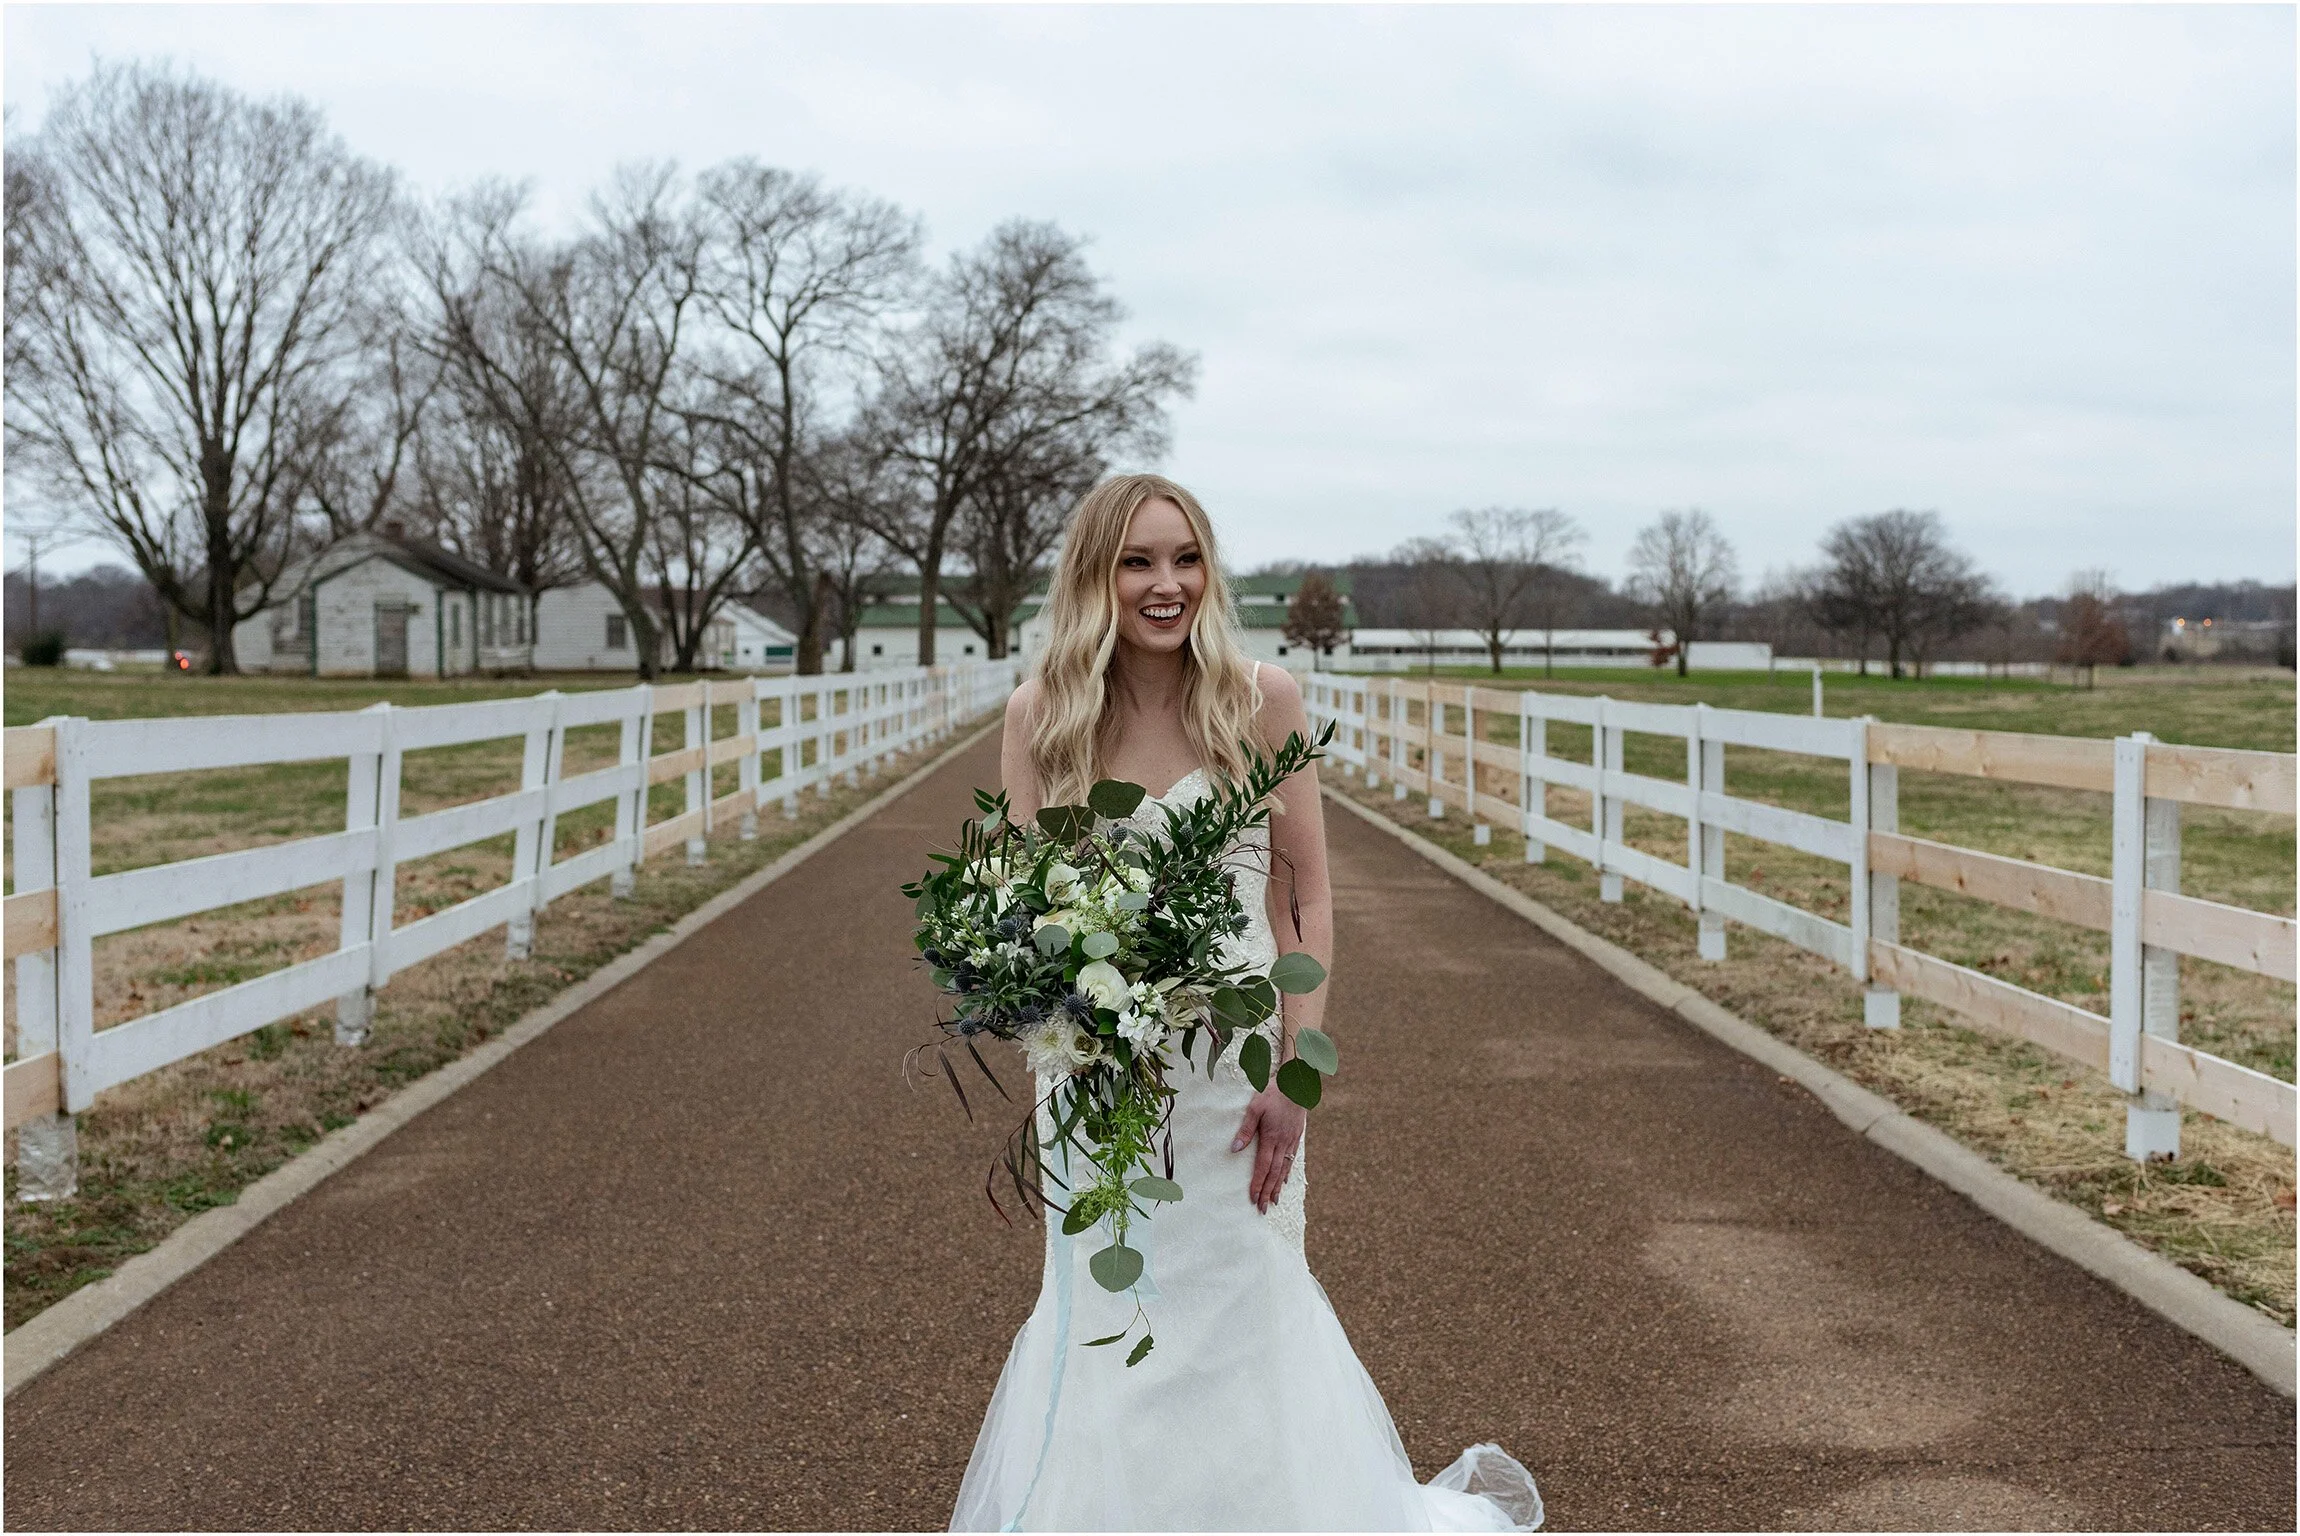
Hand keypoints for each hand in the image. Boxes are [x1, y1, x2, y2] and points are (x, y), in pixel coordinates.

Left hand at [1231, 1081, 1307, 1212]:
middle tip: (1263, 1209)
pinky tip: (1284, 1180)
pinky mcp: (1297, 1136)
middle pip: (1274, 1173)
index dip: (1258, 1184)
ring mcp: (1292, 1140)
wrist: (1297, 1083)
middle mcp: (1283, 1143)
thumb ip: (1245, 1129)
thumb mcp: (1255, 1107)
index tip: (1253, 1199)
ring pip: (1284, 1169)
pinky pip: (1292, 1159)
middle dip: (1267, 1192)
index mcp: (1271, 1138)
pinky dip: (1287, 1172)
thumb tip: (1235, 1149)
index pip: (1263, 1167)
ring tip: (1274, 1201)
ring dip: (1278, 1186)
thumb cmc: (1273, 1092)